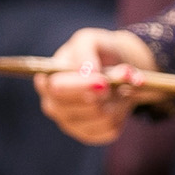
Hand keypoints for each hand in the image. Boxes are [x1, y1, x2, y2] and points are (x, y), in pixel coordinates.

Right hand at [34, 27, 163, 143]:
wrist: (115, 64)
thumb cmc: (97, 51)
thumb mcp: (90, 40)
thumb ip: (85, 51)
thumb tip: (88, 72)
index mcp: (48, 81)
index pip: (58, 89)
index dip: (82, 86)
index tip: (104, 81)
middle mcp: (53, 105)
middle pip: (81, 108)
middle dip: (108, 92)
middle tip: (126, 73)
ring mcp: (69, 123)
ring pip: (101, 118)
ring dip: (119, 99)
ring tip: (123, 83)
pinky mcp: (89, 134)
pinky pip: (110, 130)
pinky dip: (122, 113)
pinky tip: (119, 100)